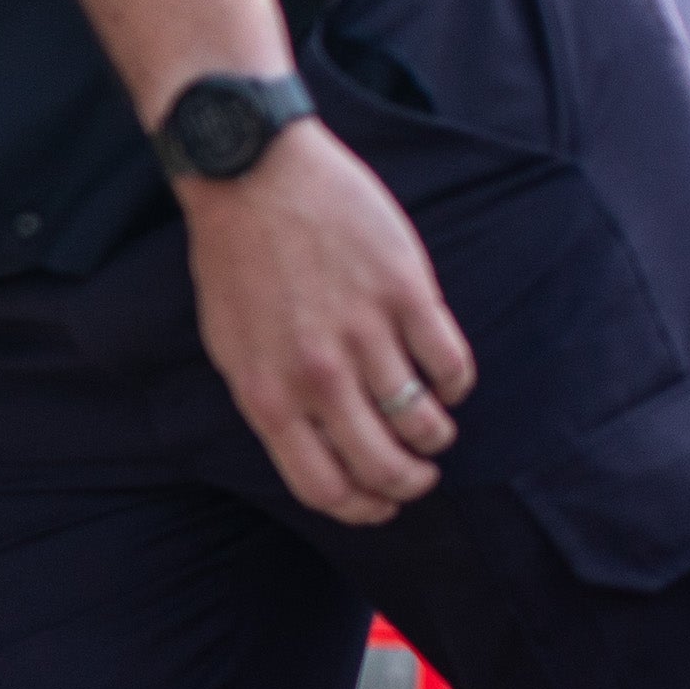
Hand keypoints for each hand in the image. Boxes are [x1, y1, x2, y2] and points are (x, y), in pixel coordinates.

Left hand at [182, 121, 475, 522]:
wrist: (253, 179)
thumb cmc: (236, 264)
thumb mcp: (232, 348)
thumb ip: (273, 402)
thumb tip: (316, 451)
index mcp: (266, 396)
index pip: (323, 486)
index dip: (362, 509)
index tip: (382, 506)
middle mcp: (316, 376)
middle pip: (381, 465)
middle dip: (409, 483)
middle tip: (420, 475)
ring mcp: (364, 335)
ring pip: (423, 421)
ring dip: (435, 437)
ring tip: (434, 430)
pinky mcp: (406, 293)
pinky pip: (451, 364)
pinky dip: (457, 384)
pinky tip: (447, 379)